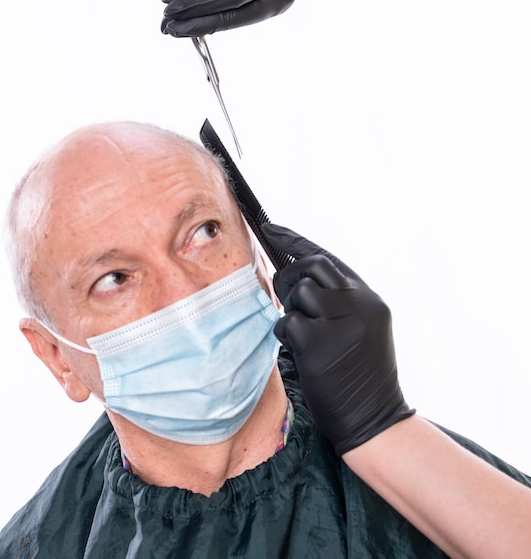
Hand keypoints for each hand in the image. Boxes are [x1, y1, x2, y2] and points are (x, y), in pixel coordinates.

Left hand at [261, 223, 413, 454]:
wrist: (376, 420)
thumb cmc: (362, 376)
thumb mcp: (363, 330)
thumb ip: (340, 301)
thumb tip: (300, 278)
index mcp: (370, 300)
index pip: (329, 258)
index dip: (296, 241)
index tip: (271, 227)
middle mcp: (360, 305)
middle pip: (312, 266)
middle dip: (291, 277)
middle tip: (289, 299)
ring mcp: (341, 323)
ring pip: (298, 293)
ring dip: (291, 312)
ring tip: (303, 335)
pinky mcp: (320, 345)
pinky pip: (287, 323)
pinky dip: (286, 336)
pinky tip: (300, 353)